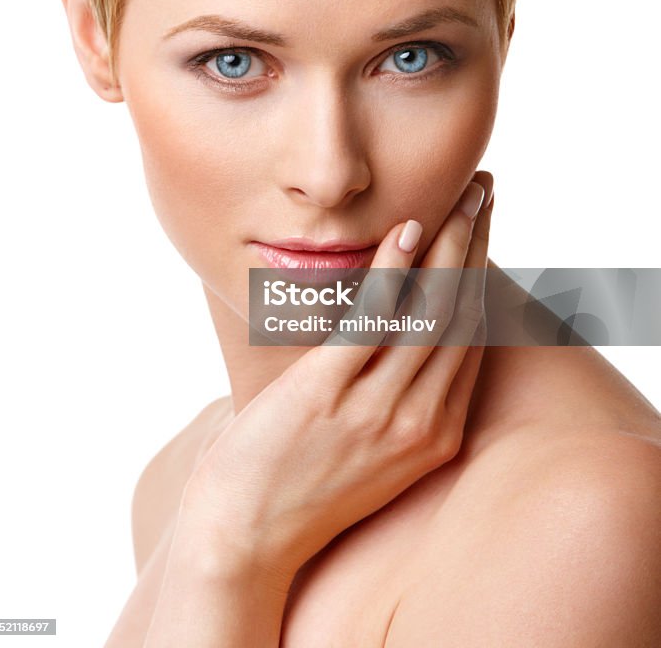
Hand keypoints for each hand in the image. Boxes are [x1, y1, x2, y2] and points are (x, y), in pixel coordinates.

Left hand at [179, 171, 493, 589]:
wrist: (247, 540)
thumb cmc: (301, 488)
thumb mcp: (372, 451)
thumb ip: (397, 400)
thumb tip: (399, 338)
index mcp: (434, 435)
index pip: (469, 337)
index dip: (481, 274)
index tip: (484, 229)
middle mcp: (418, 422)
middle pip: (459, 313)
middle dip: (476, 244)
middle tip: (485, 192)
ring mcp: (376, 409)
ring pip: (428, 309)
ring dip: (449, 243)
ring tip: (462, 195)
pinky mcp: (329, 393)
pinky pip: (373, 319)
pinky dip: (395, 270)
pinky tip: (408, 230)